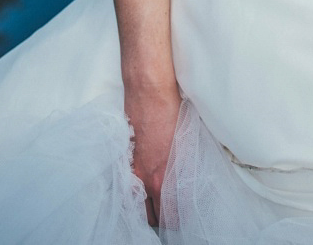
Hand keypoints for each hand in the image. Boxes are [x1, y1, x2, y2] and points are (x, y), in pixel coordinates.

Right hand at [124, 81, 181, 228]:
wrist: (148, 90)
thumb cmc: (171, 111)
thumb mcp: (184, 144)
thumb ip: (182, 169)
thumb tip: (186, 182)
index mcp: (163, 177)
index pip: (169, 215)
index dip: (176, 222)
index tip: (181, 222)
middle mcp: (146, 178)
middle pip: (151, 216)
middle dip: (161, 220)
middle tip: (169, 217)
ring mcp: (133, 168)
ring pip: (138, 204)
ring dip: (147, 208)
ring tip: (157, 207)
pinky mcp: (125, 157)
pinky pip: (130, 185)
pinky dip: (137, 192)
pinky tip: (144, 189)